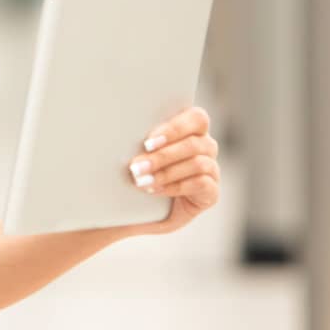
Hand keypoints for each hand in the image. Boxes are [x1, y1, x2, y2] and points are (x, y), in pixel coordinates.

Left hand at [118, 106, 220, 235]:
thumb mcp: (135, 155)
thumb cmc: (139, 174)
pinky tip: (154, 190)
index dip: (174, 129)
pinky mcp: (211, 192)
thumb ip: (134, 142)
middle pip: (194, 143)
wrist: (146, 210)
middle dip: (163, 155)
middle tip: (136, 166)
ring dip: (166, 172)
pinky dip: (175, 187)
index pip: (196, 118)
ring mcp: (211, 169)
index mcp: (190, 129)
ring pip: (197, 164)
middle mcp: (205, 147)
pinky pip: (201, 184)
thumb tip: (117, 134)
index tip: (147, 143)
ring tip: (141, 180)